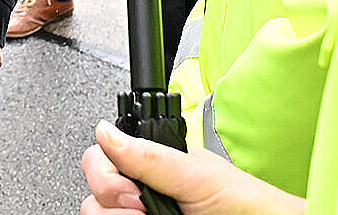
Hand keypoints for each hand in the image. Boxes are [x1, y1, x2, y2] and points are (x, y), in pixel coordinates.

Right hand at [81, 122, 306, 214]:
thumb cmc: (243, 206)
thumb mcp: (195, 176)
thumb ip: (149, 156)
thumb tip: (106, 131)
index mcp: (151, 167)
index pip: (101, 160)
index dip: (106, 174)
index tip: (132, 189)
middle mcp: (141, 193)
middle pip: (93, 193)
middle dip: (113, 198)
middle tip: (145, 208)